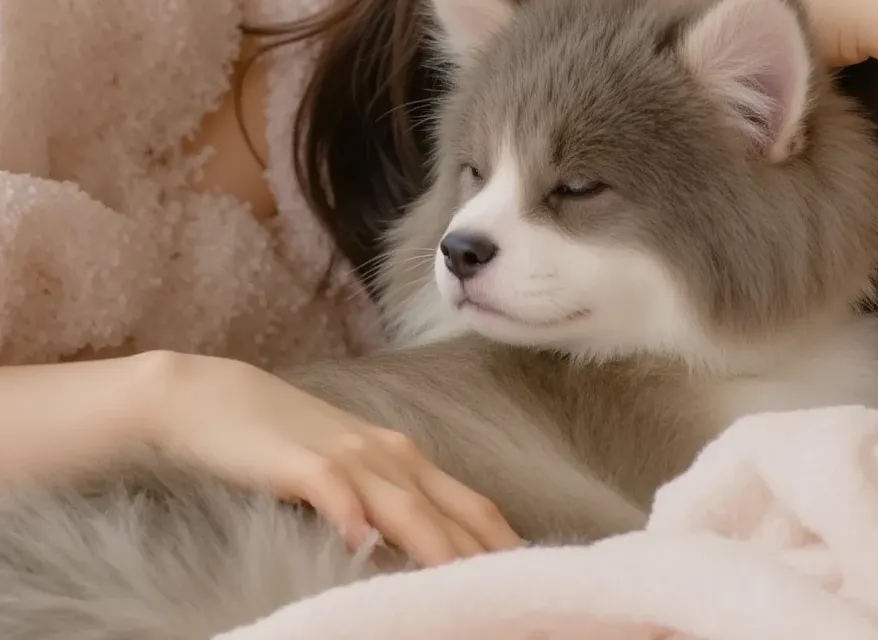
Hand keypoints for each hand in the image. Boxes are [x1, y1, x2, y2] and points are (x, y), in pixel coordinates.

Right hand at [146, 351, 521, 566]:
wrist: (214, 399)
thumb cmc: (286, 445)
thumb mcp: (350, 475)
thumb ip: (391, 508)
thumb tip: (432, 560)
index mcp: (405, 460)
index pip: (473, 509)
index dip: (508, 545)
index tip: (542, 582)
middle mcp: (388, 456)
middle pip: (451, 513)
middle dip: (488, 558)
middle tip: (524, 599)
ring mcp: (344, 455)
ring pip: (406, 505)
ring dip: (438, 547)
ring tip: (468, 588)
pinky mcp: (297, 462)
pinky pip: (331, 489)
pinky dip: (350, 515)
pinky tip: (361, 544)